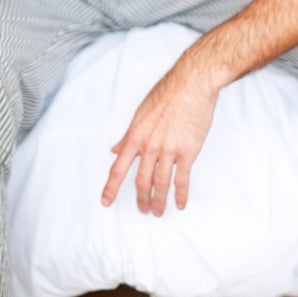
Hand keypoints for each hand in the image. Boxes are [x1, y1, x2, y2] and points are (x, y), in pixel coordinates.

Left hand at [101, 59, 218, 215]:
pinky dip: (180, 194)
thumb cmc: (167, 94)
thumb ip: (128, 135)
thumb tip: (115, 149)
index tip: (106, 201)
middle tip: (142, 209)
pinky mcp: (188, 152)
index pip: (118, 168)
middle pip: (141, 180)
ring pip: (160, 183)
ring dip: (158, 200)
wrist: (192, 85)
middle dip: (141, 198)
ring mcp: (168, 150)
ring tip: (157, 212)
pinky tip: (180, 203)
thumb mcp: (140, 113)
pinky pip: (182, 179)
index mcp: (135, 136)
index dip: (111, 187)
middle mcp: (149, 146)